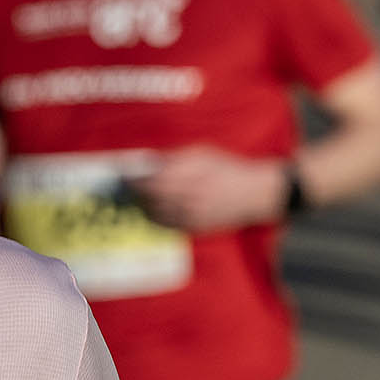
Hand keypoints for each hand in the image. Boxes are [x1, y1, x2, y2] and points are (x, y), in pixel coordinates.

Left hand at [130, 147, 289, 232]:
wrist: (255, 193)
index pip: (151, 178)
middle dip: (135, 192)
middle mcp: (189, 193)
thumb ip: (175, 157)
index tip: (123, 175)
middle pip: (150, 196)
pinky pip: (167, 224)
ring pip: (156, 212)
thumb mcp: (203, 153)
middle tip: (127, 188)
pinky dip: (156, 218)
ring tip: (138, 199)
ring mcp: (192, 212)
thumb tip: (150, 163)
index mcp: (190, 172)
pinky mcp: (196, 226)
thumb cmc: (228, 168)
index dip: (134, 178)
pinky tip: (154, 211)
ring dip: (143, 206)